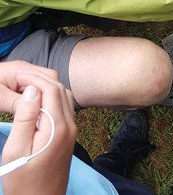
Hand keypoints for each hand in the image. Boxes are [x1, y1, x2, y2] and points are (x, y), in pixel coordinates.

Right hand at [1, 62, 76, 194]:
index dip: (34, 78)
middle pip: (60, 89)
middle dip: (41, 78)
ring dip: (48, 86)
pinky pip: (64, 107)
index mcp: (58, 127)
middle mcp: (70, 125)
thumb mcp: (16, 150)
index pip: (51, 89)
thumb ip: (24, 117)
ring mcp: (72, 130)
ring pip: (64, 96)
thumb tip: (32, 90)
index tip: (17, 75)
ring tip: (26, 85)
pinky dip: (52, 97)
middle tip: (20, 77)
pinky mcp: (69, 136)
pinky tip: (37, 100)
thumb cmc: (23, 182)